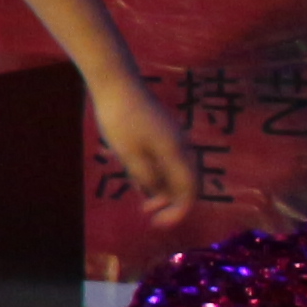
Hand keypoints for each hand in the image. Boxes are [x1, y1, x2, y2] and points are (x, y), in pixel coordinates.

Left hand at [93, 73, 204, 226]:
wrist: (116, 82)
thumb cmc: (120, 118)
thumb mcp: (129, 154)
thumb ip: (146, 176)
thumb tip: (158, 194)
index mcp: (177, 153)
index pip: (189, 191)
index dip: (178, 211)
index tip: (160, 225)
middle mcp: (182, 146)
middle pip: (188, 183)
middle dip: (172, 203)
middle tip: (150, 215)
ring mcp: (173, 137)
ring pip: (177, 172)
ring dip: (163, 189)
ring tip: (143, 202)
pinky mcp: (163, 131)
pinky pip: (167, 160)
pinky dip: (158, 174)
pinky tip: (139, 180)